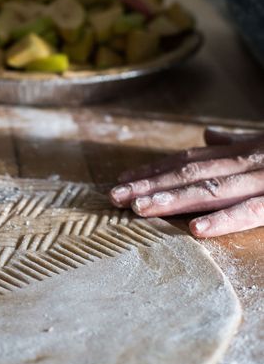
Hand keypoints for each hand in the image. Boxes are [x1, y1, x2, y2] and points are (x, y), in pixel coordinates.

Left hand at [110, 127, 263, 237]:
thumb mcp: (263, 143)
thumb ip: (236, 142)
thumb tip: (209, 135)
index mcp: (239, 154)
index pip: (188, 161)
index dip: (154, 170)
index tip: (123, 179)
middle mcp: (244, 165)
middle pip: (188, 174)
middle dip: (149, 185)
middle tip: (115, 196)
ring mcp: (261, 182)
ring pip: (209, 190)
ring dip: (171, 198)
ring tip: (139, 208)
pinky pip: (250, 211)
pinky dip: (223, 219)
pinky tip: (195, 228)